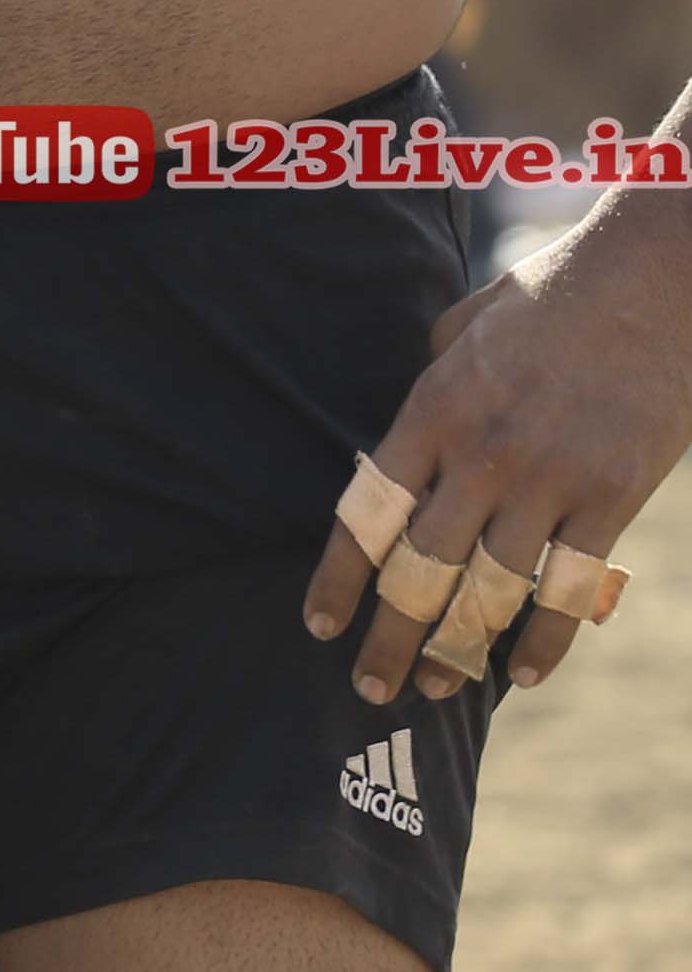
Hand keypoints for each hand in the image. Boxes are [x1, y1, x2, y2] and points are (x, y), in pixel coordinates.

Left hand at [307, 222, 691, 698]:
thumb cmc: (552, 294)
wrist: (654, 281)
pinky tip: (525, 675)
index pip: (366, 514)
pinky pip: (572, 586)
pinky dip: (548, 638)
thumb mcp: (462, 327)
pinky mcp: (614, 496)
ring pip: (491, 589)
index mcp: (431, 412)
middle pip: (420, 569)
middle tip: (367, 687)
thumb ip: (430, 384)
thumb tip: (413, 432)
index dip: (338, 579)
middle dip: (389, 637)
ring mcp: (551, 480)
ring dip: (458, 650)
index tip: (318, 626)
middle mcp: (481, 455)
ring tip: (433, 690)